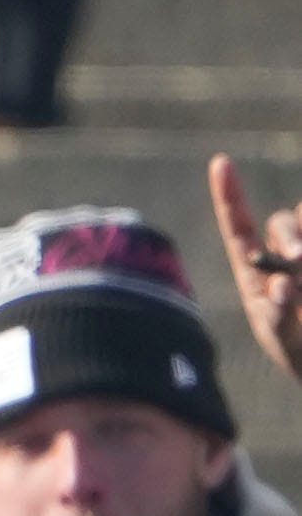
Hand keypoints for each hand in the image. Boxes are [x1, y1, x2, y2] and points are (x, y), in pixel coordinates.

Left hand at [209, 153, 301, 382]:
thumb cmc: (298, 353)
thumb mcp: (284, 341)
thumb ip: (280, 315)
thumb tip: (283, 283)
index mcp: (254, 272)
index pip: (237, 227)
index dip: (228, 195)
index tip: (221, 162)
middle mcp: (282, 254)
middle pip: (285, 222)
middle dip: (293, 236)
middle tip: (299, 258)